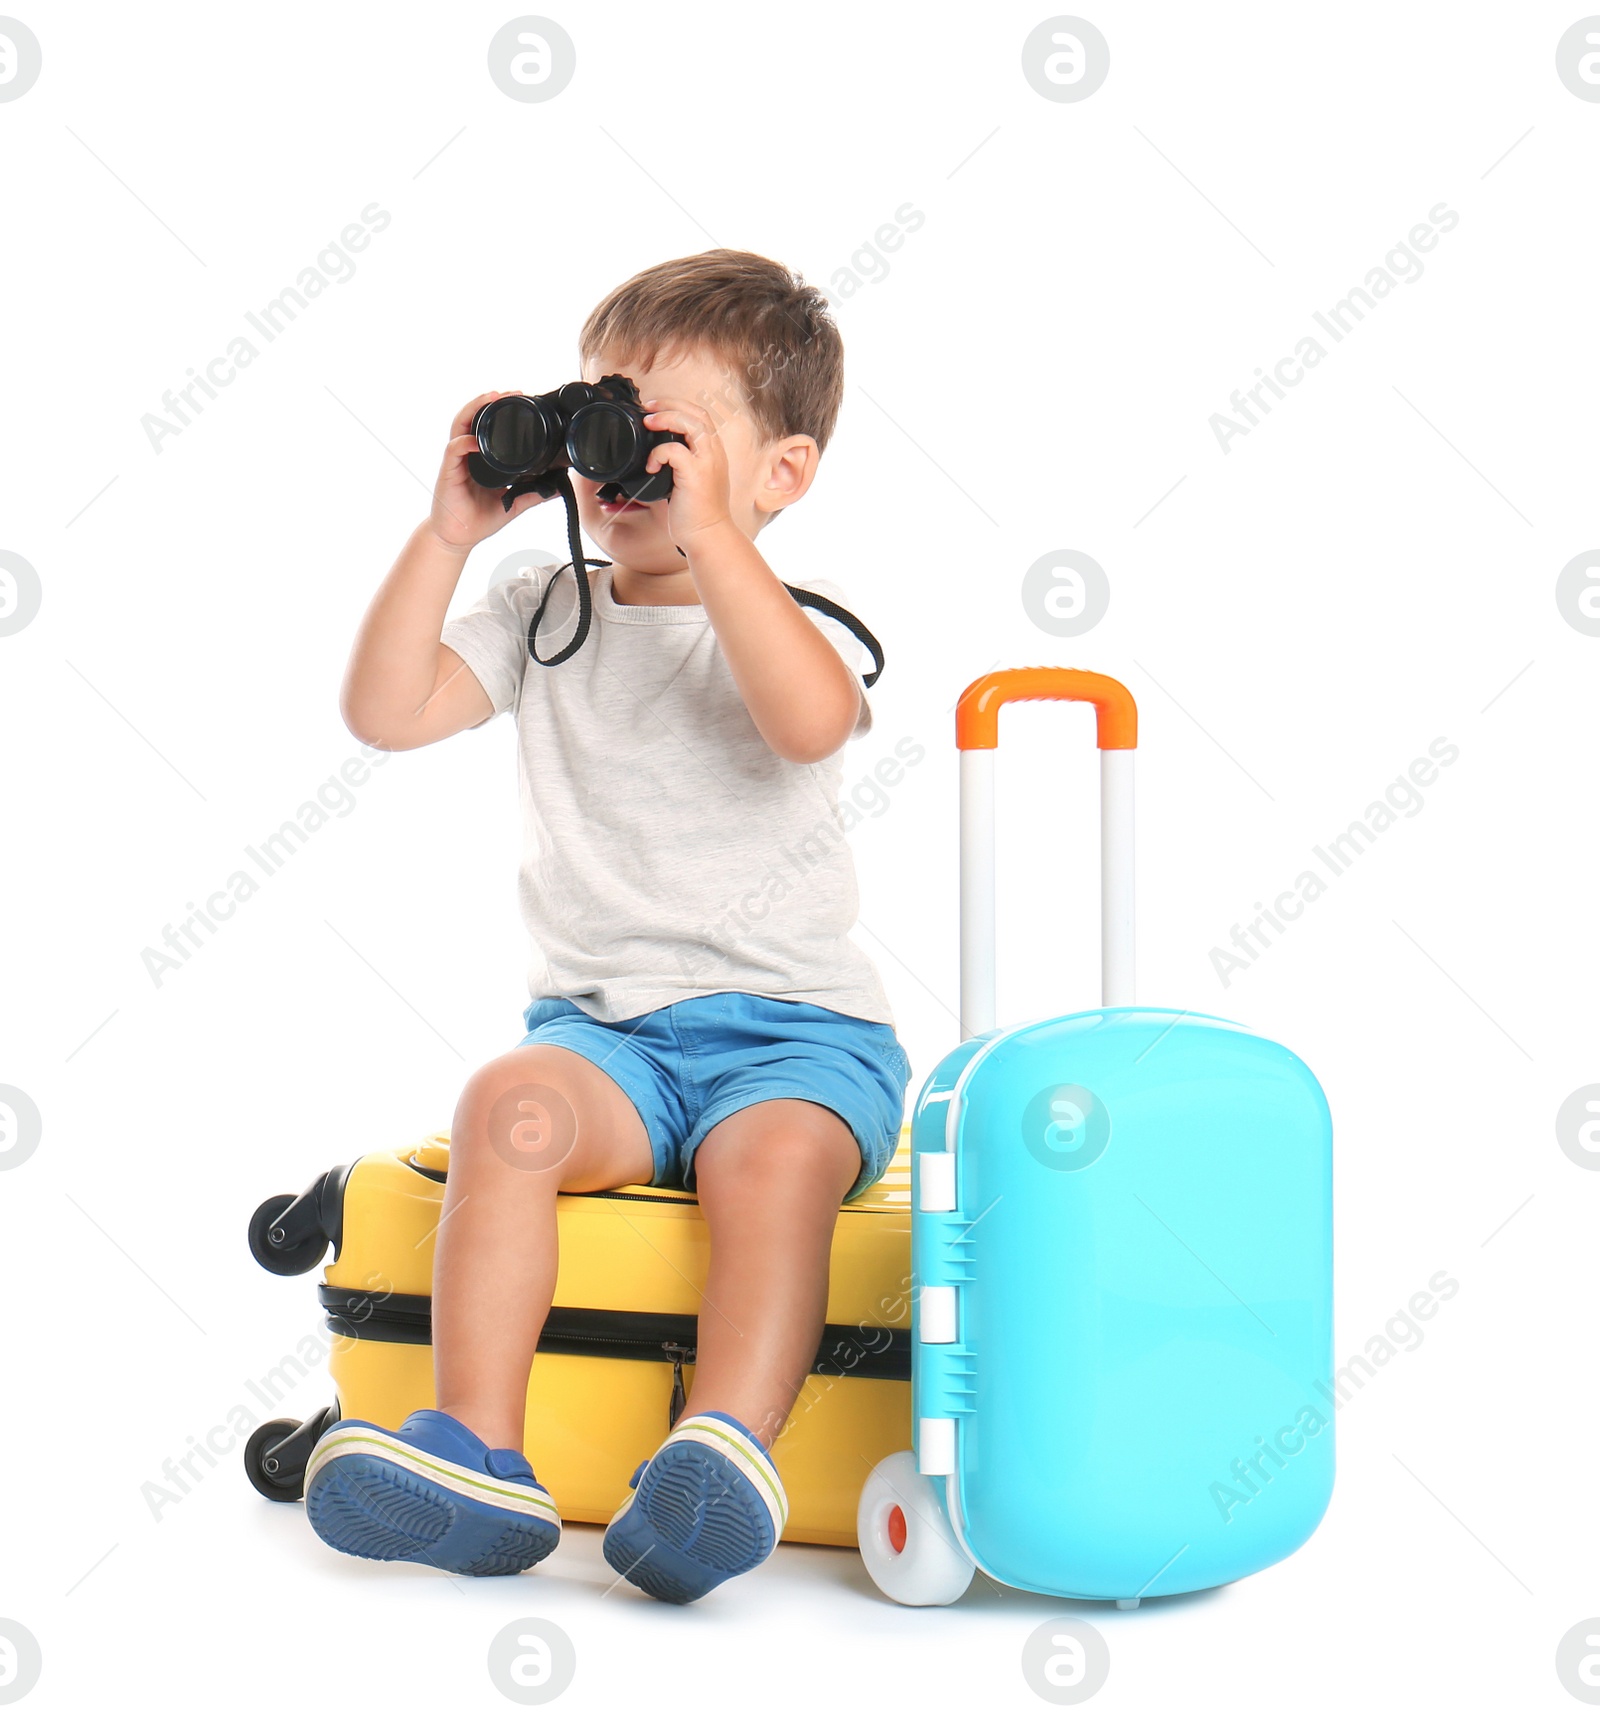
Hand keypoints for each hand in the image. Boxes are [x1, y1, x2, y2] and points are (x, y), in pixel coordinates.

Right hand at [428, 391, 554, 551]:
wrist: (459, 537)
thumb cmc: (479, 518)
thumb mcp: (513, 505)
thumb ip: (532, 494)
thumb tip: (557, 487)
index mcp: (481, 458)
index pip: (487, 425)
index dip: (501, 410)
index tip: (521, 400)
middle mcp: (467, 454)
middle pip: (473, 417)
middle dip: (489, 400)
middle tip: (511, 392)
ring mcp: (457, 461)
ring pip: (460, 425)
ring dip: (476, 409)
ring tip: (492, 398)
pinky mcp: (448, 472)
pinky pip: (454, 450)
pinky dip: (464, 442)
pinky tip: (475, 440)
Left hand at [640, 399, 738, 548]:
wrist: (707, 536)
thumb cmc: (697, 514)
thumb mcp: (689, 481)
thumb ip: (679, 464)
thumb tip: (656, 454)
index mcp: (713, 452)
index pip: (700, 416)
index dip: (678, 406)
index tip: (656, 410)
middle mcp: (714, 453)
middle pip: (696, 411)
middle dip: (670, 403)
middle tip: (648, 408)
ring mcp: (707, 462)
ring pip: (690, 422)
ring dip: (666, 418)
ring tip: (648, 423)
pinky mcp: (696, 474)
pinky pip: (674, 450)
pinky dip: (658, 453)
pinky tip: (651, 465)